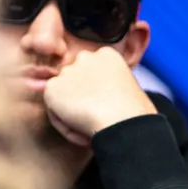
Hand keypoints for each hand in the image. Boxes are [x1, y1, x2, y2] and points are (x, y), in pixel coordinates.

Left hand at [42, 47, 156, 145]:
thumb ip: (109, 87)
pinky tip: (83, 133)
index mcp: (107, 55)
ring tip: (93, 129)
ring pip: (64, 99)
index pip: (93, 74)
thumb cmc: (135, 114)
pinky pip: (54, 113)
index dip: (99, 95)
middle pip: (76, 83)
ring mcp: (67, 72)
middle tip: (98, 120)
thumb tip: (97, 100)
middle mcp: (85, 57)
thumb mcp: (128, 90)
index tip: (108, 109)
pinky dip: (66, 127)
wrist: (125, 122)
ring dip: (74, 115)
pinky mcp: (52, 88)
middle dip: (82, 101)